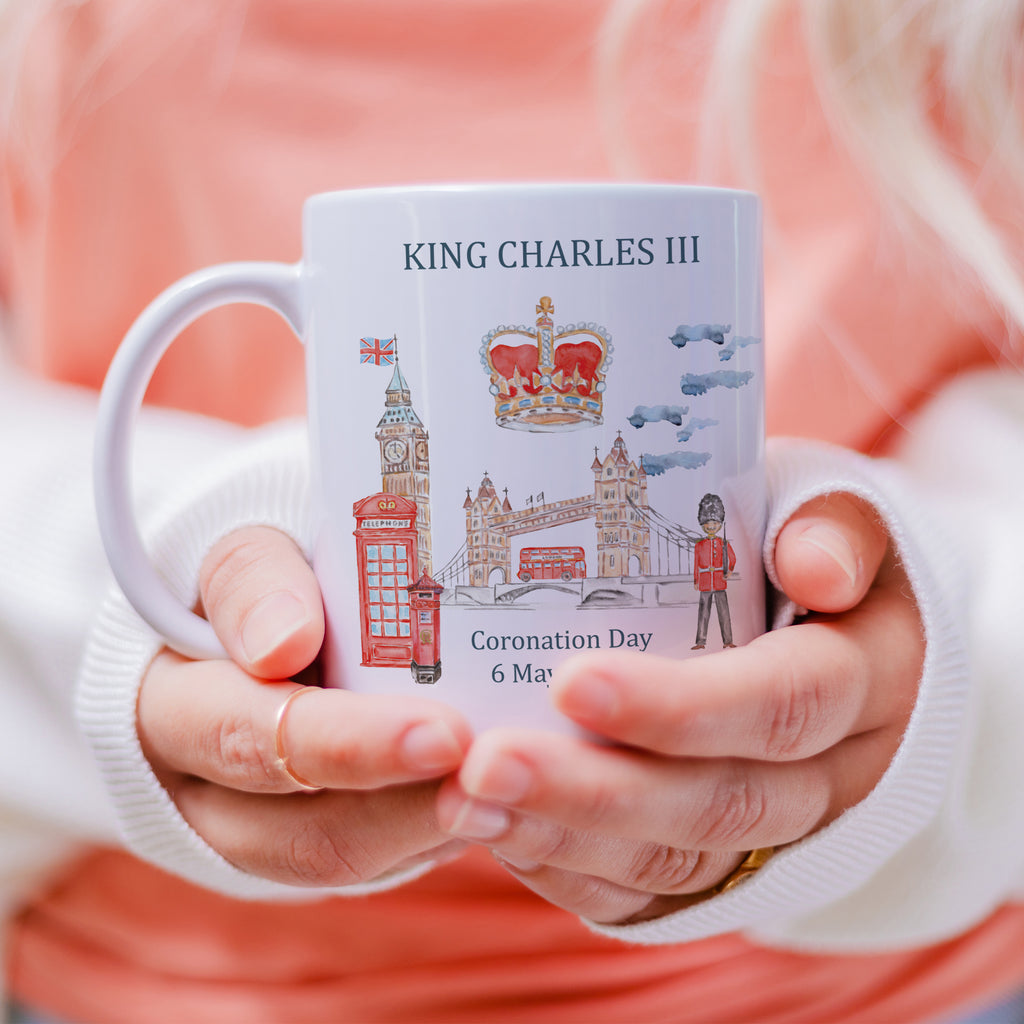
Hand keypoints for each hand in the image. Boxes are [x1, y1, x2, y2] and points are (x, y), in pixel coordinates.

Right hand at [138, 526, 471, 886]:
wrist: (265, 632)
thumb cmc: (263, 583)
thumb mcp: (246, 554)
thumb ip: (253, 581)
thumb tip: (283, 641)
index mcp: (171, 711)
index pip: (248, 740)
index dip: (344, 744)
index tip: (441, 732)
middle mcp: (209, 798)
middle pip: (305, 834)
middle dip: (409, 809)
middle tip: (497, 772)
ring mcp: (265, 836)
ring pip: (352, 863)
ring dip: (436, 831)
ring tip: (511, 787)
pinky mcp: (324, 845)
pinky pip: (383, 859)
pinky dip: (441, 831)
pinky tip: (497, 793)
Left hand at [436, 494, 922, 922]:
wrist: (821, 629)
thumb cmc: (794, 546)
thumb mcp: (826, 510)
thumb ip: (829, 526)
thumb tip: (819, 568)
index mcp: (867, 679)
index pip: (787, 703)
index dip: (685, 706)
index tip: (573, 682)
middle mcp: (829, 776)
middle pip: (723, 803)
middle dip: (598, 792)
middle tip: (489, 764)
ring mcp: (773, 834)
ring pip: (676, 861)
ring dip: (565, 838)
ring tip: (466, 806)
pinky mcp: (719, 867)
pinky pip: (648, 894)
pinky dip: (570, 871)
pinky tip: (496, 836)